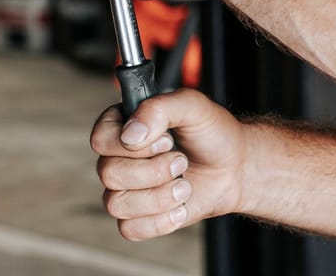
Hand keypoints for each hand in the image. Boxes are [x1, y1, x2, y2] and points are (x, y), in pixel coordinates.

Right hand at [90, 90, 247, 241]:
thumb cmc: (212, 133)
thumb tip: (131, 134)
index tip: (165, 141)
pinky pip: (129, 228)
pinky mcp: (138, 216)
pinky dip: (160, 221)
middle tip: (182, 161)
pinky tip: (180, 207)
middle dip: (153, 171)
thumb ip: (161, 108)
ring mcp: (126, 188)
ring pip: (116, 204)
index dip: (131, 145)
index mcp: (124, 124)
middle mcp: (118, 157)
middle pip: (109, 173)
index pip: (101, 139)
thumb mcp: (193, 106)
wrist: (235, 168)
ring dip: (159, 197)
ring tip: (185, 185)